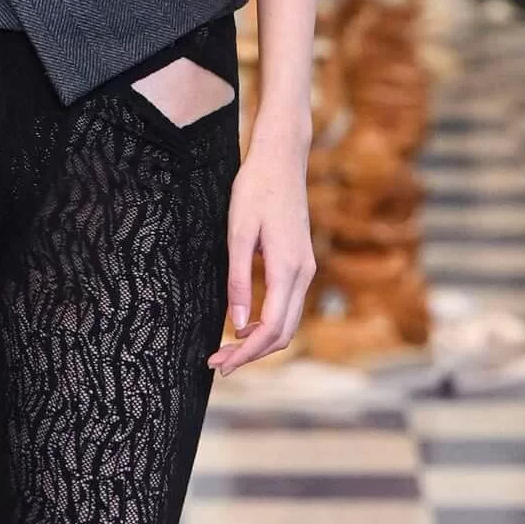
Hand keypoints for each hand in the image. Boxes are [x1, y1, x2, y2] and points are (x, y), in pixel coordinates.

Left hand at [211, 136, 315, 373]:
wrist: (281, 159)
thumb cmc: (255, 189)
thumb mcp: (238, 233)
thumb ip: (238, 279)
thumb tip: (237, 322)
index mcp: (288, 268)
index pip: (271, 328)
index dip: (246, 352)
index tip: (220, 364)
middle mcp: (303, 273)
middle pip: (283, 334)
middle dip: (252, 354)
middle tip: (218, 364)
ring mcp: (306, 269)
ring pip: (288, 323)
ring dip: (260, 342)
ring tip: (227, 349)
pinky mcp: (302, 263)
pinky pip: (288, 306)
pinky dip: (268, 324)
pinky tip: (243, 324)